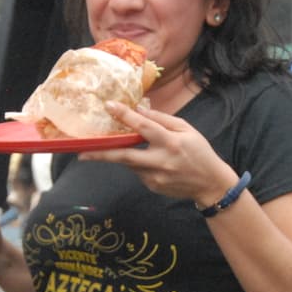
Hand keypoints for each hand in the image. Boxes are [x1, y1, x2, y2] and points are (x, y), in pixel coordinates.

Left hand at [78, 102, 236, 206]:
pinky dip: (139, 163)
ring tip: (130, 150)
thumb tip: (140, 110)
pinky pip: (138, 171)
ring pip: (130, 163)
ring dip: (125, 154)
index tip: (109, 106)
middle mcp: (160, 161)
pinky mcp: (152, 186)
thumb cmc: (199, 152)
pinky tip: (153, 162)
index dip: (126, 116)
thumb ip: (162, 120)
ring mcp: (155, 177)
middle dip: (101, 154)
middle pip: (125, 156)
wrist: (210, 184)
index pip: (144, 127)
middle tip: (81, 153)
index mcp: (171, 143)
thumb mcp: (186, 129)